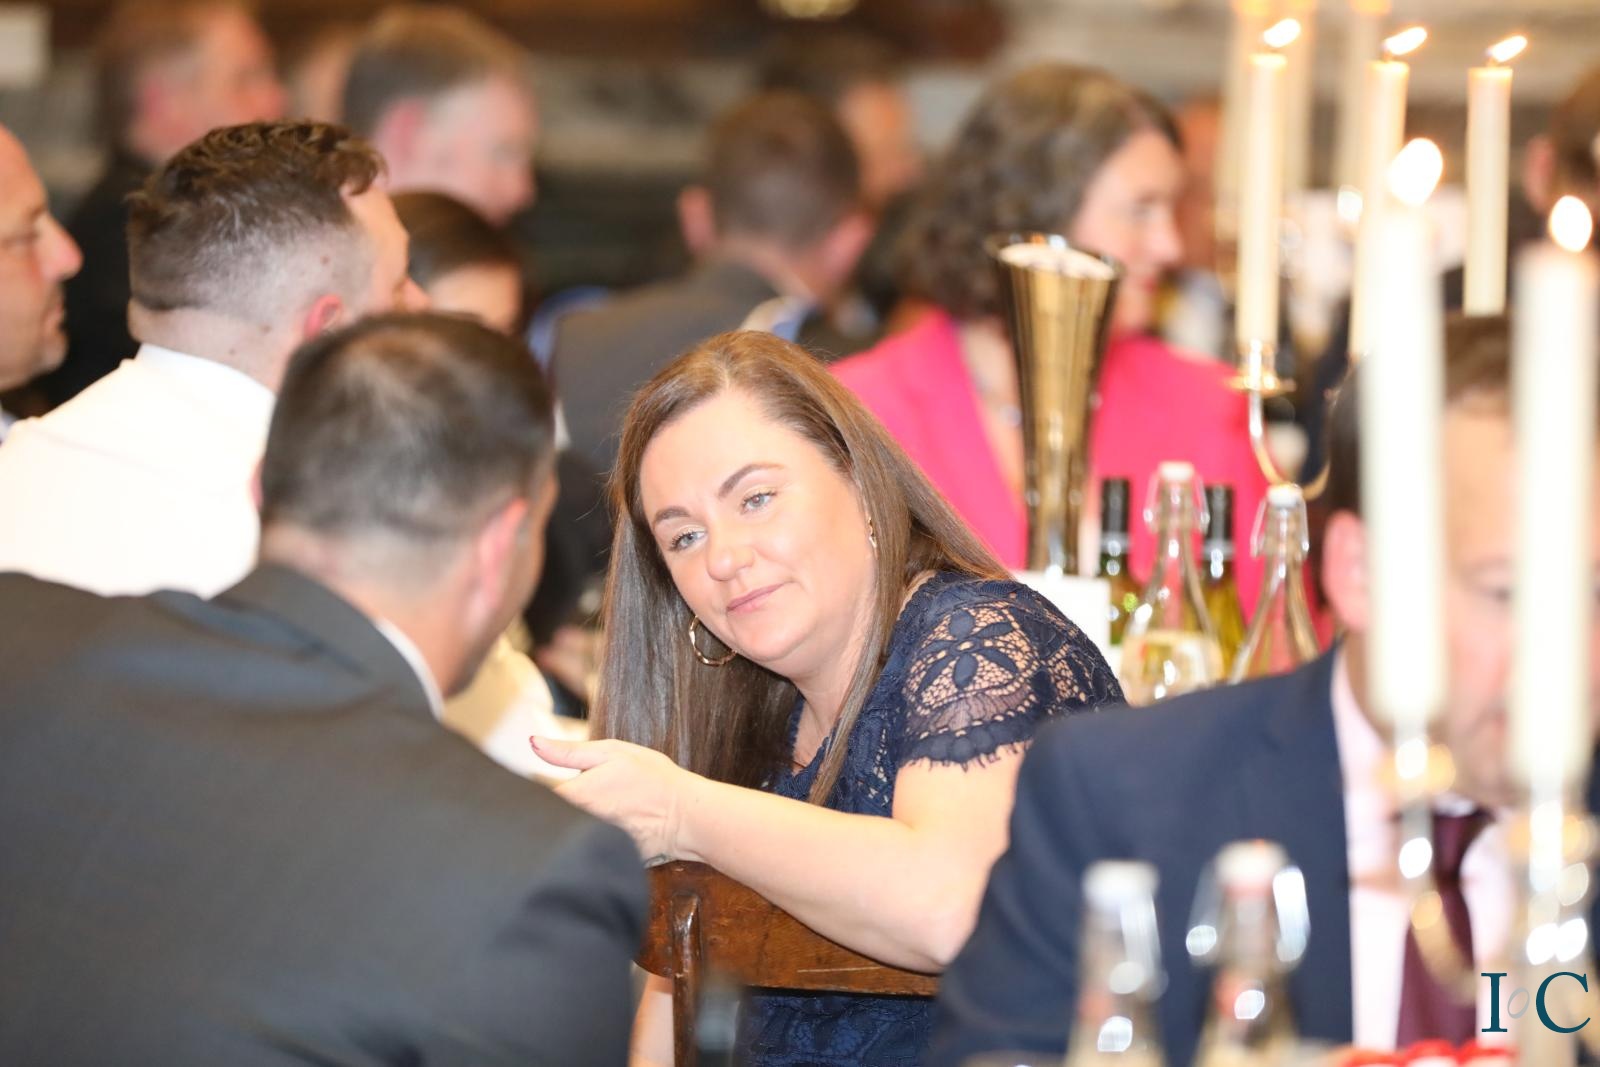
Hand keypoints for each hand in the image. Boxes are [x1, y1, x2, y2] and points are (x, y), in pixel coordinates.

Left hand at [531, 737, 693, 861]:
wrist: (688, 817)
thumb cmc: (653, 780)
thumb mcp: (612, 753)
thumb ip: (570, 752)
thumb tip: (533, 742)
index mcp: (574, 796)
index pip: (534, 795)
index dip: (531, 786)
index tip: (536, 778)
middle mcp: (576, 825)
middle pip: (546, 816)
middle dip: (547, 806)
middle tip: (572, 793)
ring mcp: (589, 844)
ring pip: (562, 832)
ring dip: (565, 823)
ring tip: (598, 809)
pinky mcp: (603, 858)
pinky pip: (582, 848)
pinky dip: (583, 840)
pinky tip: (603, 829)